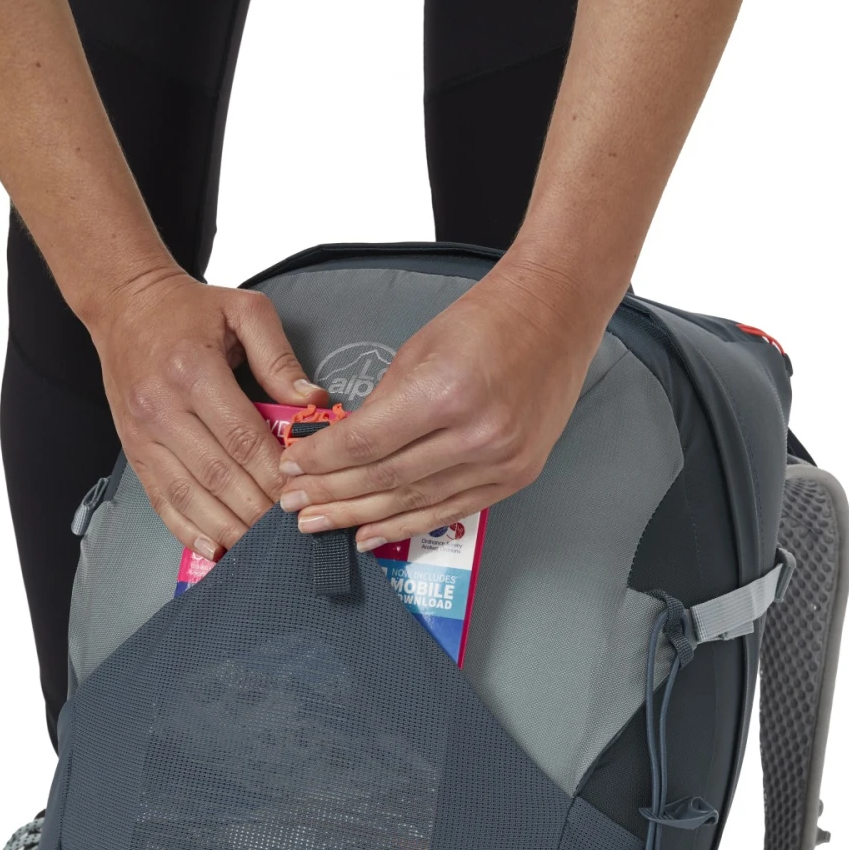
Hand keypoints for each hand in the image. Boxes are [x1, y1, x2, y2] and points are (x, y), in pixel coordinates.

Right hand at [88, 267, 326, 558]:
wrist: (125, 304)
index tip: (302, 495)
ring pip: (188, 496)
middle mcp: (162, 407)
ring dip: (226, 528)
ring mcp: (143, 434)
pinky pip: (161, 501)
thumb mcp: (244, 312)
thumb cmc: (188, 310)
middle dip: (256, 509)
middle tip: (289, 531)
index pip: (243, 438)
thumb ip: (280, 358)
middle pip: (218, 475)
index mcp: (193, 370)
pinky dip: (188, 530)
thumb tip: (313, 404)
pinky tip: (214, 549)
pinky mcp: (134, 451)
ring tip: (258, 549)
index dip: (275, 474)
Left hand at [274, 259, 605, 548]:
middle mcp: (476, 433)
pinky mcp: (515, 476)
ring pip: (414, 502)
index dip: (322, 460)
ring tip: (321, 524)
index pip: (366, 442)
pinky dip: (408, 525)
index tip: (292, 467)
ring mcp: (500, 461)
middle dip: (332, 494)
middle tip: (294, 505)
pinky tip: (372, 534)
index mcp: (445, 392)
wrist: (555, 315)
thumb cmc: (487, 321)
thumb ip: (381, 405)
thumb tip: (340, 448)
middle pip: (386, 478)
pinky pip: (450, 510)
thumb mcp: (418, 350)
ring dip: (361, 517)